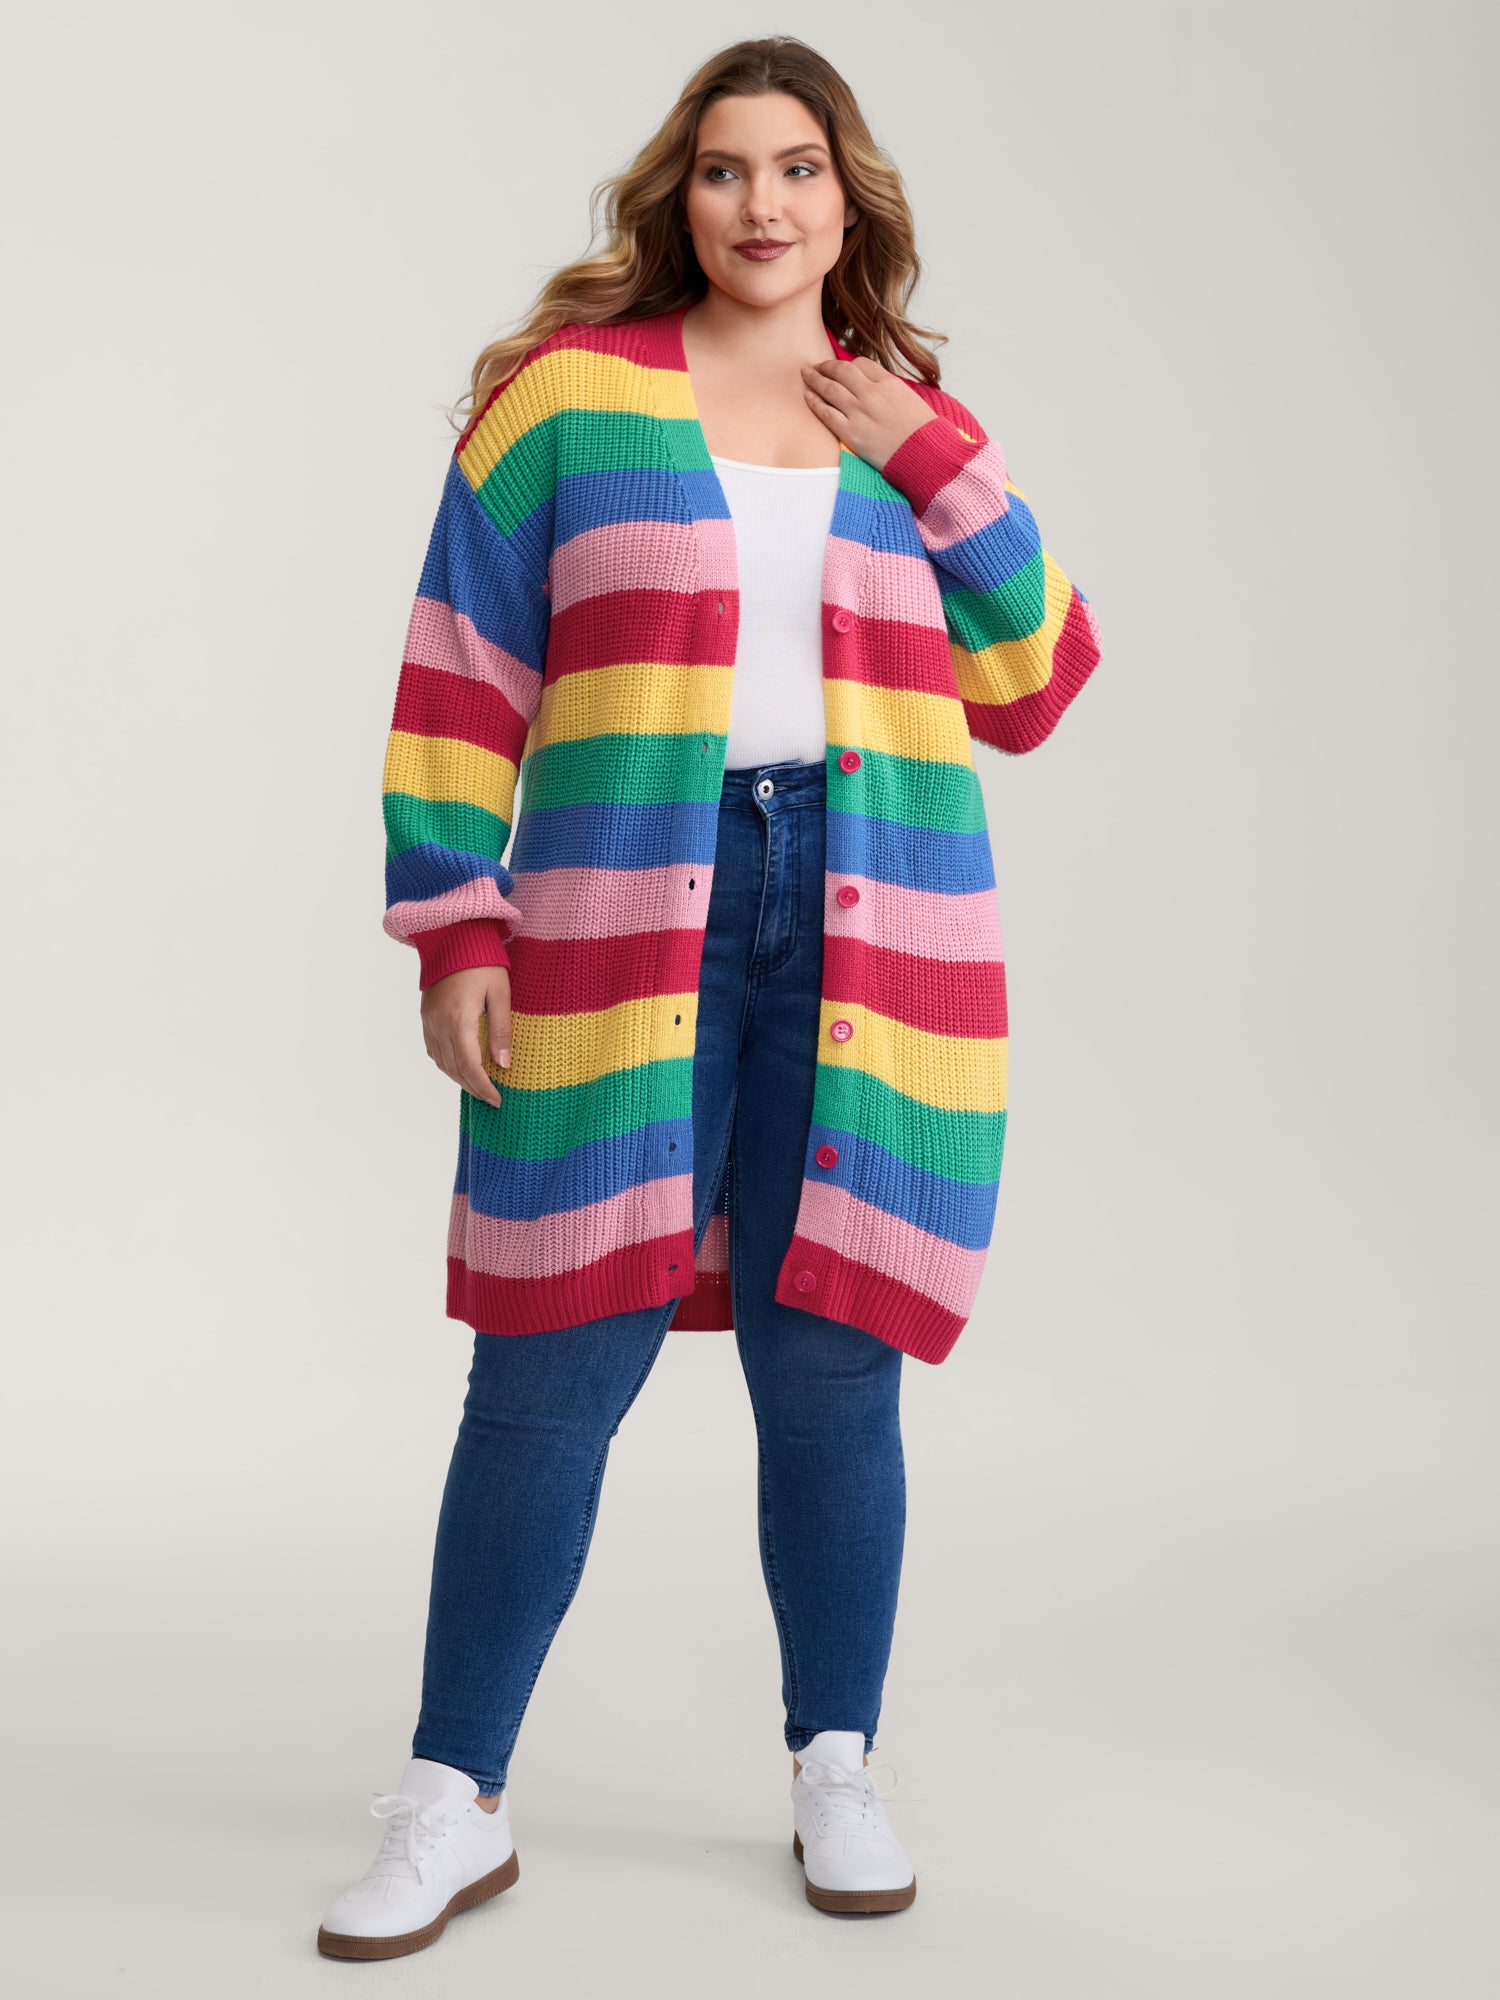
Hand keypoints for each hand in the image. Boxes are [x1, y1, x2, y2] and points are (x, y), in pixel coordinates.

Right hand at [421, 964, 510, 1107]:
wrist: (453, 936)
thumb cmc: (482, 961)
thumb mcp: (501, 994)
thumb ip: (502, 1030)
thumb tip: (504, 1065)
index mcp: (459, 1019)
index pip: (469, 1065)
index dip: (483, 1087)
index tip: (497, 1099)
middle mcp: (439, 1023)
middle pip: (453, 1068)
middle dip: (472, 1087)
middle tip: (491, 1098)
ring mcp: (429, 1020)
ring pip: (440, 1062)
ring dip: (459, 1078)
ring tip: (479, 1086)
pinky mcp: (426, 1015)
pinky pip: (433, 1049)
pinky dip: (446, 1063)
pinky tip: (461, 1066)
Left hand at [800, 354, 933, 471]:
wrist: (925, 454)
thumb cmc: (922, 431)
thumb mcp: (910, 398)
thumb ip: (889, 389)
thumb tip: (874, 385)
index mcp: (889, 382)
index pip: (861, 363)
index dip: (847, 364)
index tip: (840, 367)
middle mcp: (872, 393)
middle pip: (842, 371)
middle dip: (826, 366)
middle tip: (815, 366)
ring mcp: (860, 413)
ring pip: (830, 389)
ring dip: (815, 379)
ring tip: (806, 375)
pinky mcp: (851, 433)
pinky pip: (826, 414)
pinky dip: (815, 403)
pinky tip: (807, 397)